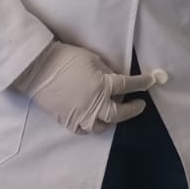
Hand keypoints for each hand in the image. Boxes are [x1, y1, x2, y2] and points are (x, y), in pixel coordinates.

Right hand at [13, 42, 161, 134]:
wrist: (38, 70)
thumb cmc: (67, 59)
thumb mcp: (94, 60)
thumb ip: (108, 72)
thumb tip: (116, 80)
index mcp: (103, 87)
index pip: (129, 86)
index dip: (142, 83)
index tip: (151, 82)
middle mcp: (95, 106)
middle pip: (120, 113)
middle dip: (132, 109)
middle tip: (140, 104)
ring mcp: (81, 117)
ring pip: (103, 126)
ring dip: (113, 119)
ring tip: (116, 111)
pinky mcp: (68, 122)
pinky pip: (86, 129)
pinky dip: (94, 124)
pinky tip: (96, 117)